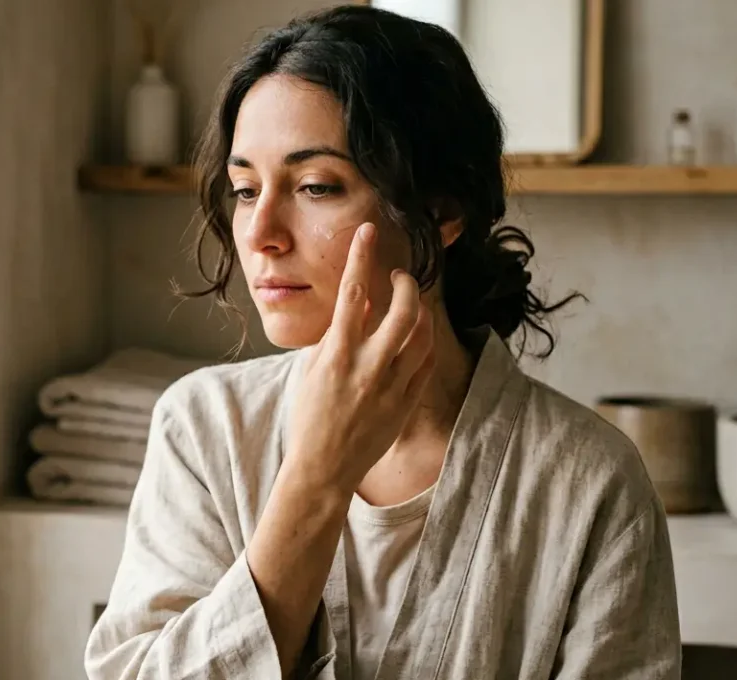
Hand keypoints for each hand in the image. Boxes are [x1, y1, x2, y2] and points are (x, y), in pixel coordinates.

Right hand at [286, 222, 435, 494]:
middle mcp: (368, 369)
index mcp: (337, 356)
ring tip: (409, 303)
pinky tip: (414, 335)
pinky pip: (426, 361)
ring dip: (419, 310)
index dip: (362, 258)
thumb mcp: (312, 369)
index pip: (354, 295)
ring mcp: (392, 387)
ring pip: (422, 334)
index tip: (369, 232)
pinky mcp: (407, 403)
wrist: (324, 468)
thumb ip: (335, 336)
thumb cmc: (310, 417)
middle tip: (399, 277)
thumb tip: (354, 306)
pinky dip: (422, 341)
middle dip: (406, 283)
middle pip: (404, 311)